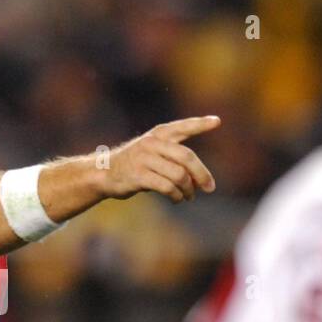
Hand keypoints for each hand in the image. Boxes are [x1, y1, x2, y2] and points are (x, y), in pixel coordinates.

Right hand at [99, 115, 219, 202]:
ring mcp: (144, 159)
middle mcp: (152, 143)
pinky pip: (167, 187)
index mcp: (158, 134)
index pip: (183, 127)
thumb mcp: (153, 153)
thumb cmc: (135, 164)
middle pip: (187, 157)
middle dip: (202, 174)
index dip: (200, 124)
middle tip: (210, 188)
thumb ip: (175, 160)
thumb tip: (200, 181)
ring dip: (188, 189)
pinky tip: (177, 199)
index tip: (217, 121)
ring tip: (189, 196)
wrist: (104, 173)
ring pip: (178, 175)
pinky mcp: (138, 176)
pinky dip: (176, 195)